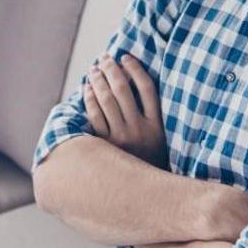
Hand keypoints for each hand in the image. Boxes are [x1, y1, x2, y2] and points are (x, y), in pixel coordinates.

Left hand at [84, 53, 168, 168]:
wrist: (142, 190)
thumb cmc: (150, 156)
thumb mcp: (160, 136)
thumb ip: (151, 112)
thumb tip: (133, 81)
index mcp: (157, 125)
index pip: (147, 88)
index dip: (135, 69)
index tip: (126, 56)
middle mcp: (140, 130)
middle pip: (123, 90)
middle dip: (111, 69)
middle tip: (104, 58)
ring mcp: (121, 138)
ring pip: (106, 100)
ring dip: (98, 80)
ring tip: (94, 69)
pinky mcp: (105, 145)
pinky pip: (94, 115)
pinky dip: (89, 98)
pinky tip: (88, 88)